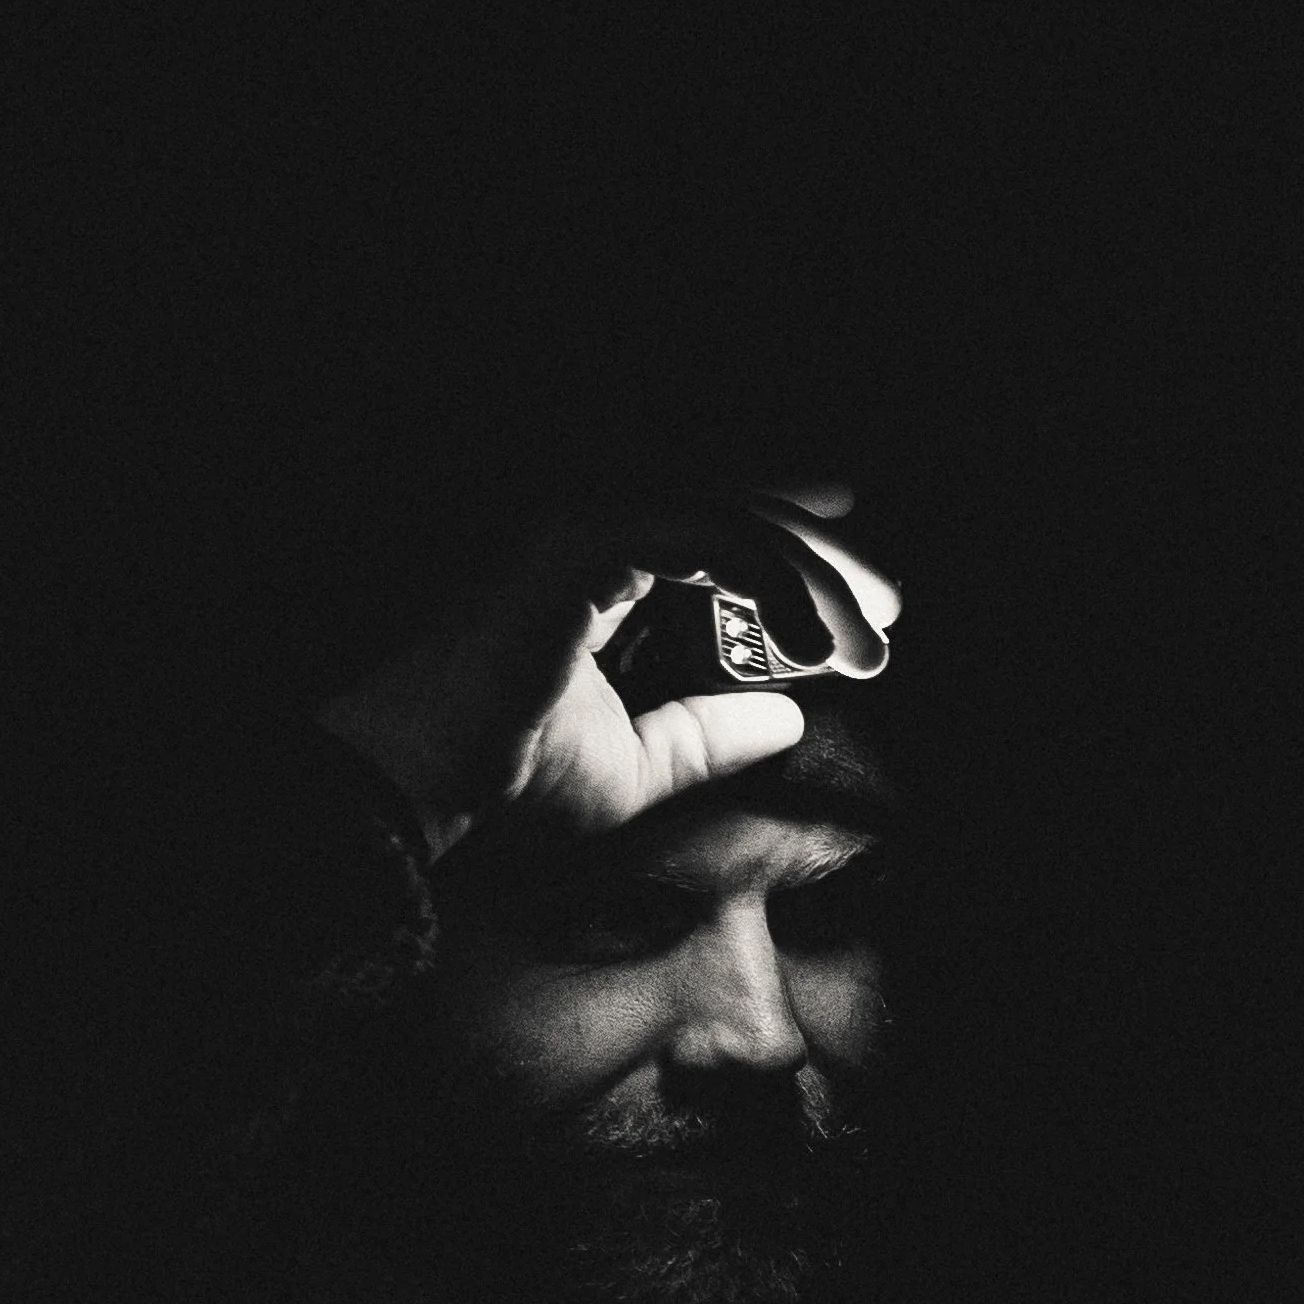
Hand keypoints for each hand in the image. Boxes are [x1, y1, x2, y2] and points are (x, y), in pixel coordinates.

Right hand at [315, 484, 898, 863]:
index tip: (863, 614)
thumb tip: (787, 719)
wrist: (416, 791)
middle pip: (736, 512)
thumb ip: (705, 736)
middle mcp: (585, 523)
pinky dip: (769, 580)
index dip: (794, 562)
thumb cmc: (498, 780)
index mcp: (591, 563)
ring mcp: (577, 518)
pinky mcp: (577, 535)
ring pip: (730, 517)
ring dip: (809, 575)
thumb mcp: (633, 767)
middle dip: (822, 563)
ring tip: (863, 641)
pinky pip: (703, 537)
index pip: (713, 536)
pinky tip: (815, 640)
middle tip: (887, 615)